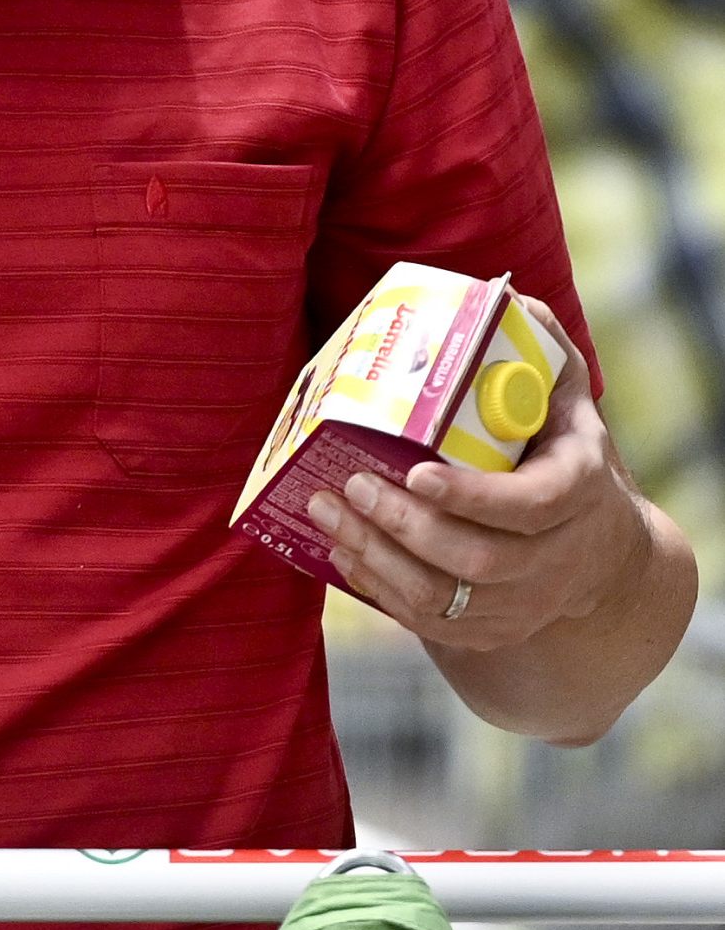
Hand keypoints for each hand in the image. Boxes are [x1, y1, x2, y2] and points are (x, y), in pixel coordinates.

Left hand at [305, 300, 652, 653]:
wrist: (603, 553)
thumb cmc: (566, 455)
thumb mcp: (569, 399)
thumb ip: (542, 350)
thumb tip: (509, 300)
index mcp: (578, 491)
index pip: (529, 507)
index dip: (471, 497)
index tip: (415, 471)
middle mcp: (555, 557)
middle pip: (475, 559)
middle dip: (403, 524)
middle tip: (350, 483)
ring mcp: (523, 603)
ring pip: (443, 598)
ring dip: (376, 557)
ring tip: (326, 511)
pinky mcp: (491, 630)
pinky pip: (429, 622)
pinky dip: (379, 589)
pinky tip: (342, 551)